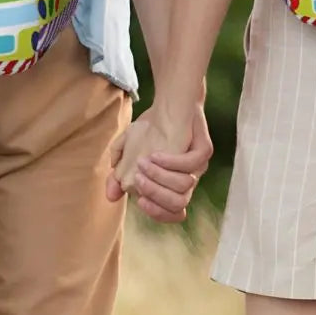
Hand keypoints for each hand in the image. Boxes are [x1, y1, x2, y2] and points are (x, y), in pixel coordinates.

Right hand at [106, 103, 211, 223]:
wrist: (170, 102)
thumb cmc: (150, 129)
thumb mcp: (128, 149)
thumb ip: (118, 173)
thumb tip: (111, 196)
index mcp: (173, 186)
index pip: (171, 212)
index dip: (156, 212)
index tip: (139, 201)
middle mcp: (188, 180)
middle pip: (178, 204)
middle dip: (155, 195)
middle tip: (138, 179)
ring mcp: (198, 166)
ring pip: (184, 187)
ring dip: (160, 177)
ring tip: (143, 163)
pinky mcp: (204, 150)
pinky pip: (191, 164)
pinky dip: (171, 162)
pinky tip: (155, 154)